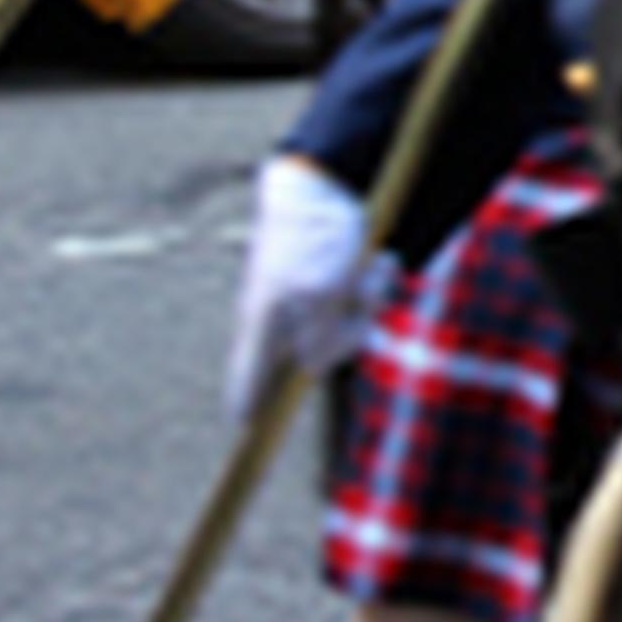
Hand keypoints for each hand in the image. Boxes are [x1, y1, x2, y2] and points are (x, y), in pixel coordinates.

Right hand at [224, 155, 386, 421]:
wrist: (325, 181)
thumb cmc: (310, 233)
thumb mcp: (315, 290)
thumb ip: (316, 335)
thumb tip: (311, 368)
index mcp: (262, 327)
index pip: (246, 388)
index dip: (248, 415)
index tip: (244, 440)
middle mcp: (284, 323)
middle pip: (321, 361)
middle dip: (347, 332)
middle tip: (349, 291)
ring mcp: (311, 305)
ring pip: (352, 330)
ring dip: (367, 299)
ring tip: (367, 265)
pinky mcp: (338, 287)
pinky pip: (365, 303)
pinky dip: (376, 282)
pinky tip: (378, 259)